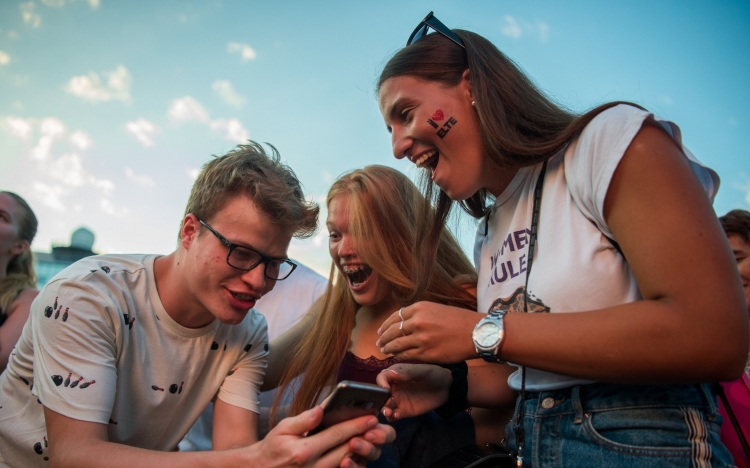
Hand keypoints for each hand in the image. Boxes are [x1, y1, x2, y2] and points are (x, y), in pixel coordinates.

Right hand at [257, 406, 394, 467]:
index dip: (356, 425)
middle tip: (378, 427)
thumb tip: (322, 409)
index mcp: (304, 451)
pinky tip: (357, 453)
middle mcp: (313, 467)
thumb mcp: (283, 429)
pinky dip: (351, 463)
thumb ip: (304, 420)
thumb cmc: (273, 448)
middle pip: (347, 450)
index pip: (337, 435)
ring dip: (361, 451)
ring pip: (347, 463)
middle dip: (364, 437)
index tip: (372, 417)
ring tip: (371, 438)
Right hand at [375, 363, 450, 421]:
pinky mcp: (403, 411)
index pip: (382, 378)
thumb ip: (407, 373)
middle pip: (380, 394)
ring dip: (384, 409)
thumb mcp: (422, 371)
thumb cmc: (433, 375)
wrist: (446, 389)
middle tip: (387, 403)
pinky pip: (393, 415)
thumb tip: (391, 373)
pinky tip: (397, 416)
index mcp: (395, 374)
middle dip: (380, 399)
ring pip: (384, 405)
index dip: (381, 383)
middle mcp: (393, 387)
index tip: (385, 389)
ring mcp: (397, 400)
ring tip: (389, 412)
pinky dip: (392, 417)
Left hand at [376, 302, 480, 362]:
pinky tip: (397, 357)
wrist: (477, 333)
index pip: (395, 317)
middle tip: (379, 343)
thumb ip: (420, 314)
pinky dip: (399, 356)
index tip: (381, 331)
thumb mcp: (437, 309)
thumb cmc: (460, 320)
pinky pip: (406, 355)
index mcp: (420, 308)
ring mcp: (421, 338)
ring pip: (397, 345)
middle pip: (393, 331)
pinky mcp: (426, 353)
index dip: (386, 325)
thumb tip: (404, 323)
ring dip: (389, 349)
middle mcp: (418, 321)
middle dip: (384, 338)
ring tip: (385, 351)